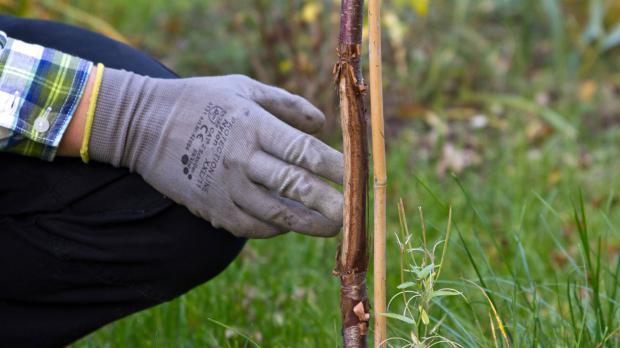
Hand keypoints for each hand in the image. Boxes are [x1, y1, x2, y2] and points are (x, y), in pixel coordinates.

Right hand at [88, 69, 343, 237]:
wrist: (142, 125)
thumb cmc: (200, 100)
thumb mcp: (243, 87)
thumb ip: (286, 104)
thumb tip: (321, 125)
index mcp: (252, 125)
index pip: (303, 151)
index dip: (335, 167)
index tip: (355, 176)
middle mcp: (241, 159)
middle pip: (295, 187)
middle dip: (330, 203)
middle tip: (353, 213)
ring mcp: (225, 188)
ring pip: (277, 215)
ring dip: (309, 223)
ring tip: (332, 227)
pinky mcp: (212, 208)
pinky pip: (252, 227)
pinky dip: (276, 228)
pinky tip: (290, 223)